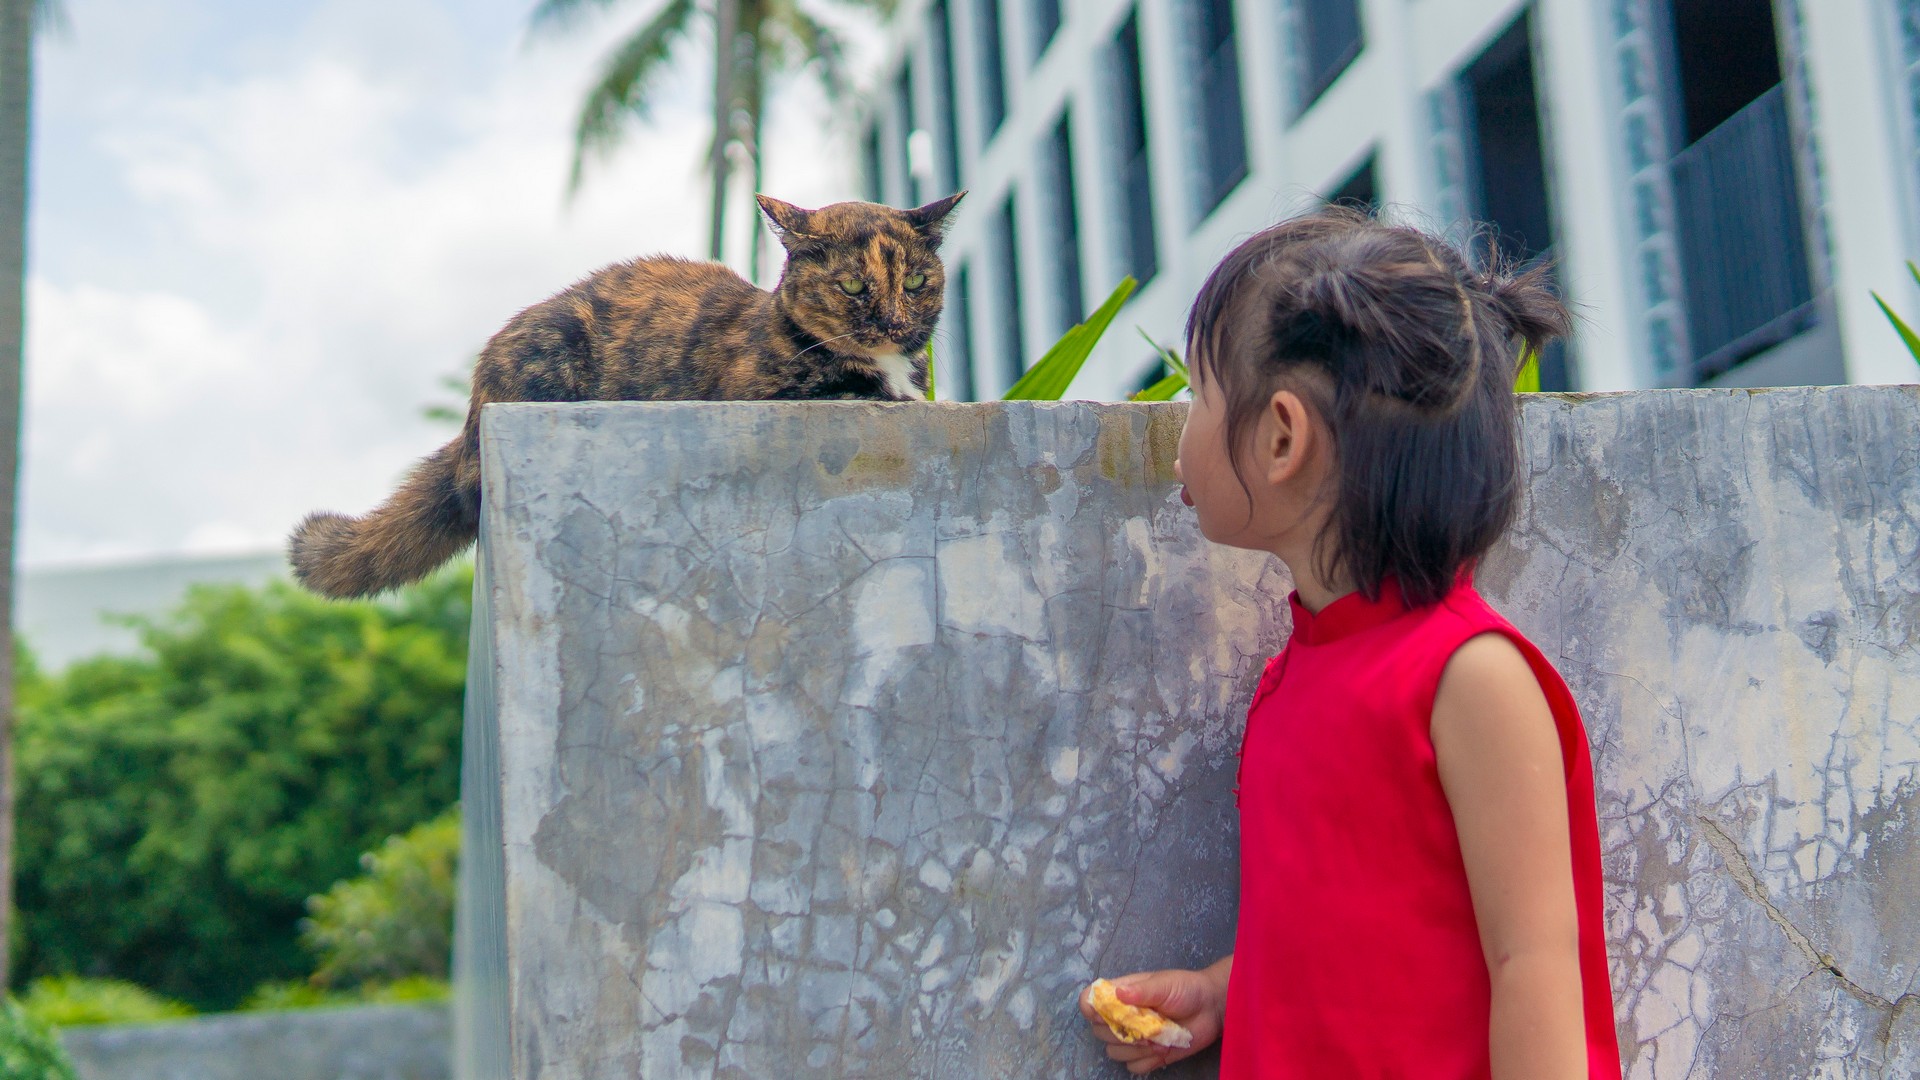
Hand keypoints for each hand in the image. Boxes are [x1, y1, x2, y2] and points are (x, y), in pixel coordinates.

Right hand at [1077, 959, 1229, 1074]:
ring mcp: (1134, 1037)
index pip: (1089, 1001)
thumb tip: (1118, 994)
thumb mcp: (1164, 984)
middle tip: (1145, 1027)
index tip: (1107, 1015)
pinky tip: (1162, 1050)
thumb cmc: (1186, 989)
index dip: (1092, 1010)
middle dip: (1120, 1034)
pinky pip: (1133, 1067)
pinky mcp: (1147, 1055)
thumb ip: (1142, 990)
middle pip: (1098, 1032)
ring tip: (1158, 1039)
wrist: (1211, 1008)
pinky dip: (1147, 1061)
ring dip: (1135, 1049)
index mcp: (1120, 994)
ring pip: (1114, 1053)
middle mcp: (1122, 1016)